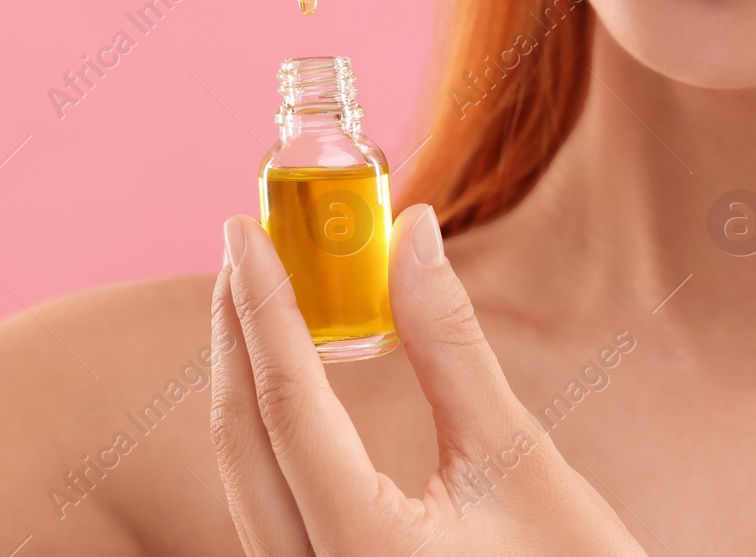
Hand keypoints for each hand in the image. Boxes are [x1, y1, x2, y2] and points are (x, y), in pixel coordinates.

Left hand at [211, 210, 648, 555]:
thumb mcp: (518, 457)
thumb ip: (450, 345)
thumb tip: (412, 234)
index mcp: (363, 550)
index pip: (289, 404)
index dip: (263, 306)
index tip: (244, 231)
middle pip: (243, 440)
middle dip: (237, 334)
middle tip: (244, 245)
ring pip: (244, 479)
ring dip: (246, 382)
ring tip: (260, 298)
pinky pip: (265, 508)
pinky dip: (267, 433)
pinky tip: (285, 384)